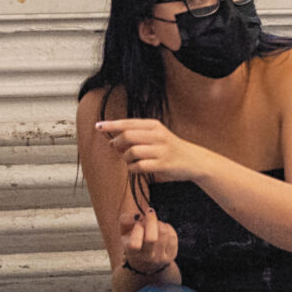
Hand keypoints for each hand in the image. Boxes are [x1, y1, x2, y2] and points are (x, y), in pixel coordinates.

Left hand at [95, 118, 211, 182]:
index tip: (98, 126)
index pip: (128, 123)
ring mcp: (161, 150)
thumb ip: (136, 135)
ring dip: (125, 158)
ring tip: (129, 160)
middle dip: (117, 143)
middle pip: (127, 136)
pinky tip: (135, 168)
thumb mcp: (156, 135)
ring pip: (131, 152)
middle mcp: (158, 135)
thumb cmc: (170, 148)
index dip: (111, 125)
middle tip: (116, 149)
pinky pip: (138, 166)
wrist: (193, 160)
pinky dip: (132, 168)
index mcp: (154, 125)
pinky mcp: (163, 164)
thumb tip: (112, 139)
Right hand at [118, 194, 178, 277]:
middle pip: (152, 238)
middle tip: (150, 212)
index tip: (138, 222)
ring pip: (163, 232)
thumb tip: (137, 216)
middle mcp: (147, 258)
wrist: (145, 261)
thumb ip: (125, 220)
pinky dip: (167, 227)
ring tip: (154, 224)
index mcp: (132, 253)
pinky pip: (172, 235)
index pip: (134, 244)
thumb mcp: (124, 232)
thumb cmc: (133, 241)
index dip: (137, 229)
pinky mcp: (171, 255)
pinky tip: (161, 229)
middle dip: (151, 220)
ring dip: (159, 222)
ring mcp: (160, 258)